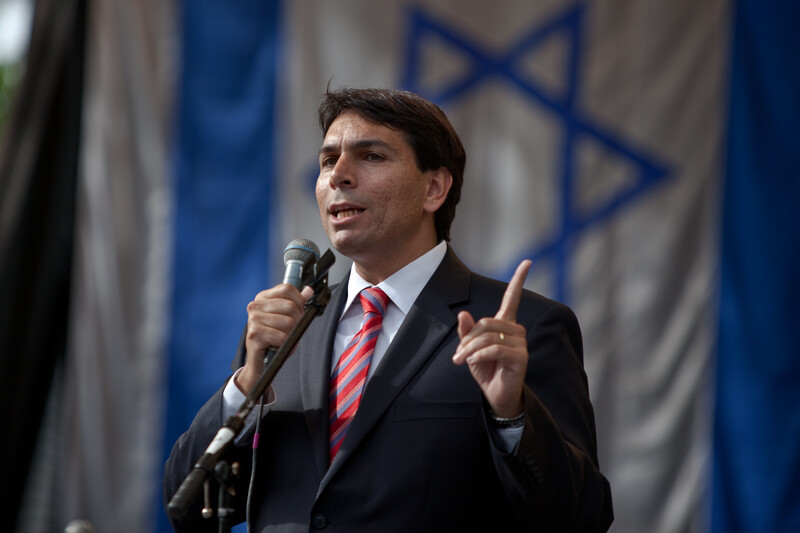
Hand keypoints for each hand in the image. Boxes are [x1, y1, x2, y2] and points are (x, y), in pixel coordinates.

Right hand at [235, 284, 313, 393]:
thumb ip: (297, 303)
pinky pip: (282, 337)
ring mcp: (253, 319)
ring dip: (290, 335)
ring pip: (289, 322)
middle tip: (289, 332)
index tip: (297, 313)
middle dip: (296, 322)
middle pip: (290, 306)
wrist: (260, 363)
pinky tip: (277, 346)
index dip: (299, 301)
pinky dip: (284, 344)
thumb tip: (309, 290)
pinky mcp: (254, 334)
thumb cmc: (274, 339)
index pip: (287, 288)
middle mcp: (255, 306)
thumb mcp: (287, 318)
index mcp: (262, 298)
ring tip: (282, 340)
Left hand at [452, 260, 531, 417]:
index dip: (518, 280)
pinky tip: (472, 362)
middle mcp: (516, 330)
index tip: (527, 262)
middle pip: (486, 323)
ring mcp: (520, 343)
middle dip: (468, 339)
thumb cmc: (485, 370)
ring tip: (462, 361)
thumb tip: (463, 314)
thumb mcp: (470, 349)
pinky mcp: (521, 357)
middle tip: (458, 355)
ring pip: (489, 336)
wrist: (496, 395)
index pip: (512, 298)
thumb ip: (467, 332)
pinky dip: (479, 355)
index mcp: (504, 324)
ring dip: (470, 349)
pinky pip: (495, 349)